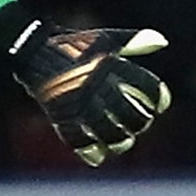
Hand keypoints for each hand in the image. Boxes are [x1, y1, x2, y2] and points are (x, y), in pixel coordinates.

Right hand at [0, 15, 170, 165]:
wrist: (33, 47)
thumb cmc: (74, 45)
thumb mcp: (104, 40)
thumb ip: (133, 42)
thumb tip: (161, 42)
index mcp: (110, 65)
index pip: (145, 85)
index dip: (157, 97)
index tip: (160, 105)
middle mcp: (97, 84)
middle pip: (130, 113)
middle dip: (140, 122)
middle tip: (139, 123)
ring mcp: (79, 101)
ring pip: (108, 130)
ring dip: (120, 141)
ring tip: (124, 142)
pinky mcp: (60, 114)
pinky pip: (79, 138)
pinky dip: (91, 151)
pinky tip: (99, 156)